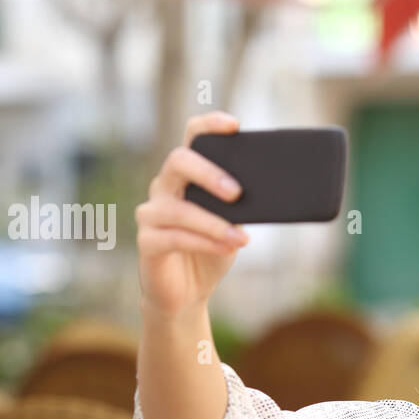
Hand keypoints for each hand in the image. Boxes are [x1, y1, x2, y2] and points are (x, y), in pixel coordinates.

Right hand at [135, 111, 248, 315]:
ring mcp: (151, 214)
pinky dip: (203, 242)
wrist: (188, 293)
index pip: (193, 138)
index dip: (209, 126)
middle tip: (237, 193)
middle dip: (209, 174)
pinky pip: (173, 237)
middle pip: (178, 162)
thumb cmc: (212, 251)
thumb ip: (242, 206)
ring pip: (178, 209)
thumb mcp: (234, 224)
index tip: (234, 126)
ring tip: (240, 238)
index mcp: (187, 176)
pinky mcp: (147, 242)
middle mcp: (164, 188)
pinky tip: (225, 248)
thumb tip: (272, 191)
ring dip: (213, 223)